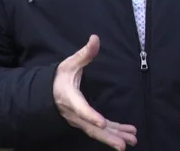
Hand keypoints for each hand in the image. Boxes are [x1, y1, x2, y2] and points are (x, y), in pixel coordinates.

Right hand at [53, 35, 136, 150]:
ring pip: (97, 132)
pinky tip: (128, 135)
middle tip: (123, 144)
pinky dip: (114, 133)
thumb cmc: (59, 77)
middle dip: (108, 136)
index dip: (91, 116)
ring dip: (115, 137)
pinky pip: (100, 131)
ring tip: (132, 141)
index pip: (81, 109)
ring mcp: (80, 120)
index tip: (101, 123)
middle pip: (92, 128)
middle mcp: (75, 114)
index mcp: (71, 99)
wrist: (47, 93)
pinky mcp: (86, 122)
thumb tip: (95, 38)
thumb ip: (84, 53)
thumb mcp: (69, 63)